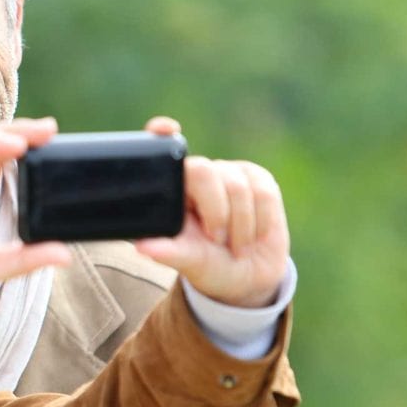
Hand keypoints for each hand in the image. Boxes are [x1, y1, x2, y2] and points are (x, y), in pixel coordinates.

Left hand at [135, 116, 289, 307]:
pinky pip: (263, 194)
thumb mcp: (188, 262)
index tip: (166, 129)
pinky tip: (253, 235)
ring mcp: (228, 173)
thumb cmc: (209, 265)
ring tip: (233, 245)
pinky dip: (260, 222)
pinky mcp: (257, 179)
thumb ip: (168, 252)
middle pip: (205, 171)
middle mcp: (197, 175)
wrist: (248, 277)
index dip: (162, 134)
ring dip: (240, 226)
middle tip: (216, 239)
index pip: (161, 151)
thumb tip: (142, 248)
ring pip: (238, 188)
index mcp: (172, 189)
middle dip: (215, 212)